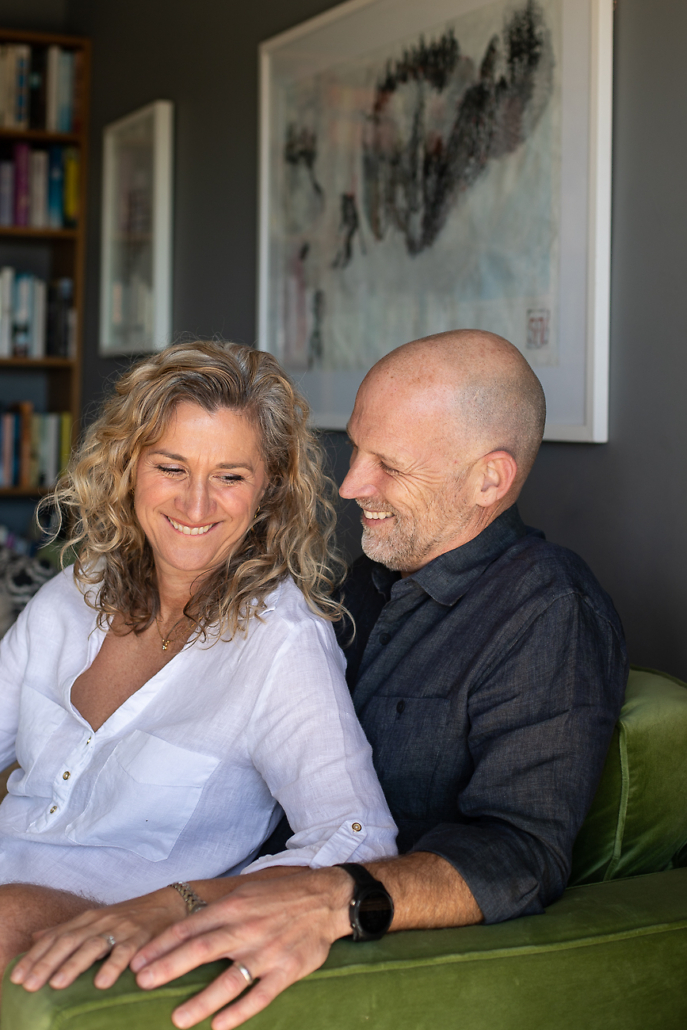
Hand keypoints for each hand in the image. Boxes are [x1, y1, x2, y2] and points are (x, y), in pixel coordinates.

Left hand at [9, 887, 187, 992]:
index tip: (16, 978)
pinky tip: (102, 983)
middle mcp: (100, 921)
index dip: (34, 957)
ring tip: (57, 984)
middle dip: (46, 963)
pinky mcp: (142, 938)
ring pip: (92, 945)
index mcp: (87, 919)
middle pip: (68, 941)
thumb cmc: (129, 917)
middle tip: (28, 985)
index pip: (54, 937)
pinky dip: (113, 966)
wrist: (169, 904)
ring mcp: (121, 928)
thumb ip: (66, 929)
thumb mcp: (95, 920)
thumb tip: (34, 937)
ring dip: (74, 965)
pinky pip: (126, 952)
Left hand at [130, 867, 352, 1029]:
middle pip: (202, 950)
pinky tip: (220, 1026)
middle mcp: (247, 928)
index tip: (137, 962)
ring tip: (177, 1019)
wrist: (326, 899)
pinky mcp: (287, 970)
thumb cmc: (280, 897)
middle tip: (143, 984)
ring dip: (201, 1001)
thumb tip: (183, 929)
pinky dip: (240, 1012)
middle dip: (169, 967)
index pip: (190, 927)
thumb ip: (217, 912)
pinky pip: (261, 995)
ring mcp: (267, 951)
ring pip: (229, 980)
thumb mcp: (245, 893)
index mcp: (233, 907)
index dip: (161, 945)